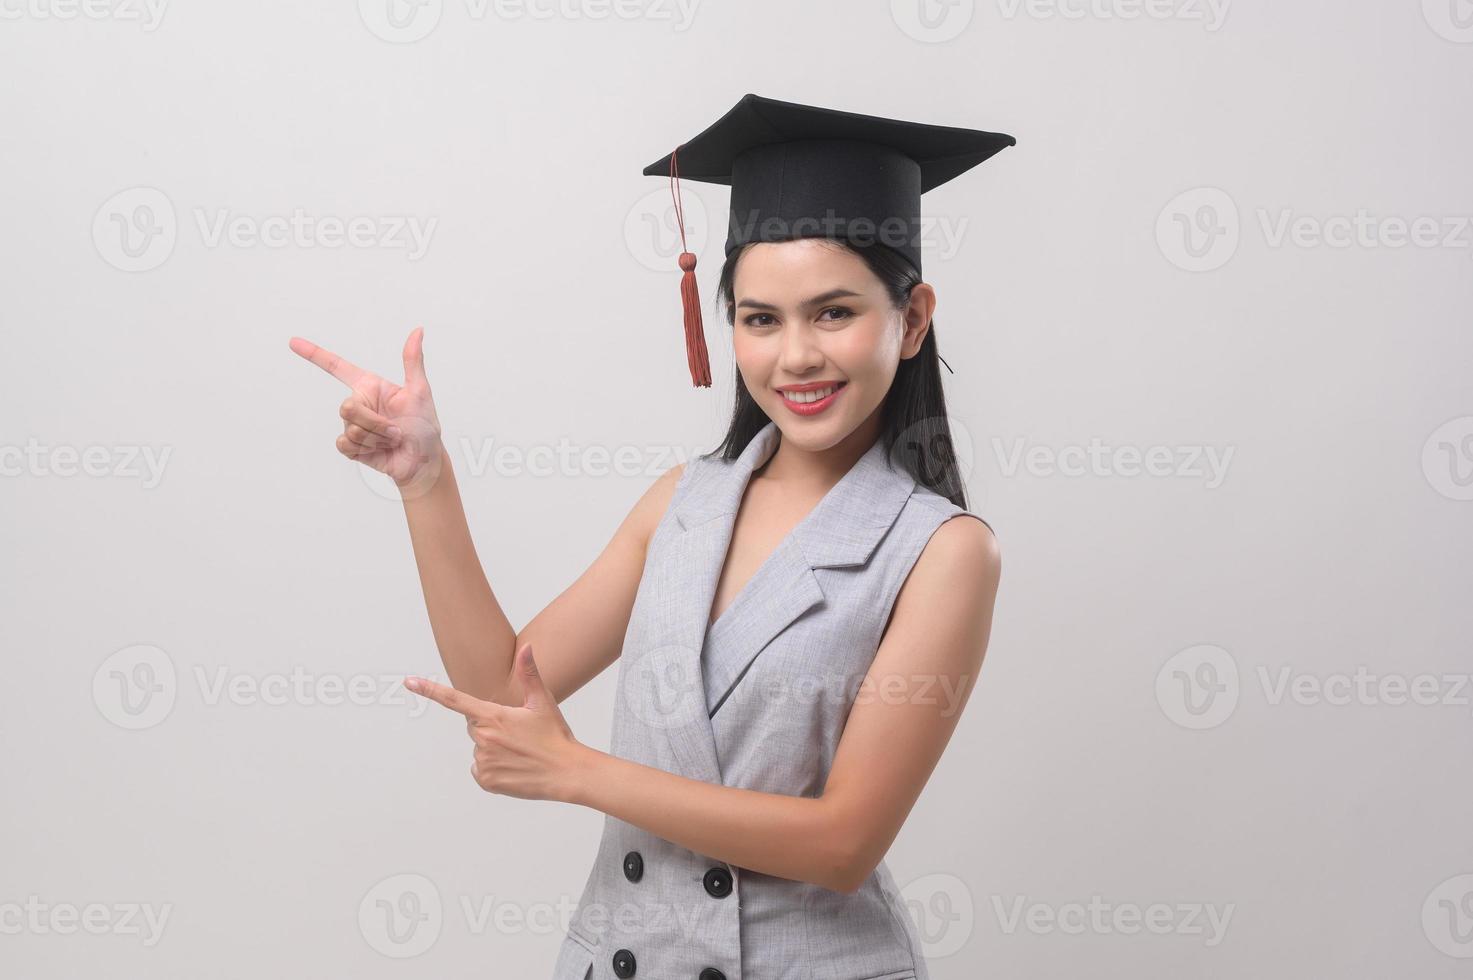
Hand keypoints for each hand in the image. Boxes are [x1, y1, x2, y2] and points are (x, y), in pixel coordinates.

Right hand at [288, 326, 443, 497]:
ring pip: (349, 428)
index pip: (337, 367)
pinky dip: (366, 449)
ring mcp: (352, 425)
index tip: (293, 342)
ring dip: (376, 437)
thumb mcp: (420, 391)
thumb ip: (413, 361)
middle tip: (395, 430)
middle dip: (374, 421)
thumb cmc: (424, 426)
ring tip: (392, 440)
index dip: (314, 354)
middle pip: (346, 407)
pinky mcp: (351, 446)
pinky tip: (379, 450)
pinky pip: (345, 444)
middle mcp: (358, 403)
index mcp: (370, 386)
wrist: (423, 461)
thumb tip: (418, 330)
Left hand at [404, 644, 587, 803]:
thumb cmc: (555, 736)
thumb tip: (526, 647)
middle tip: (519, 735)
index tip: (409, 682)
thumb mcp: (542, 702)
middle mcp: (483, 738)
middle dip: (492, 728)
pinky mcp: (486, 780)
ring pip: (479, 749)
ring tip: (520, 753)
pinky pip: (480, 770)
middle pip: (475, 727)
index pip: (454, 700)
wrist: (566, 772)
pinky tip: (514, 768)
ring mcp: (483, 760)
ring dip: (495, 750)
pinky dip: (494, 769)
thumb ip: (530, 673)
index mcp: (493, 716)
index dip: (429, 690)